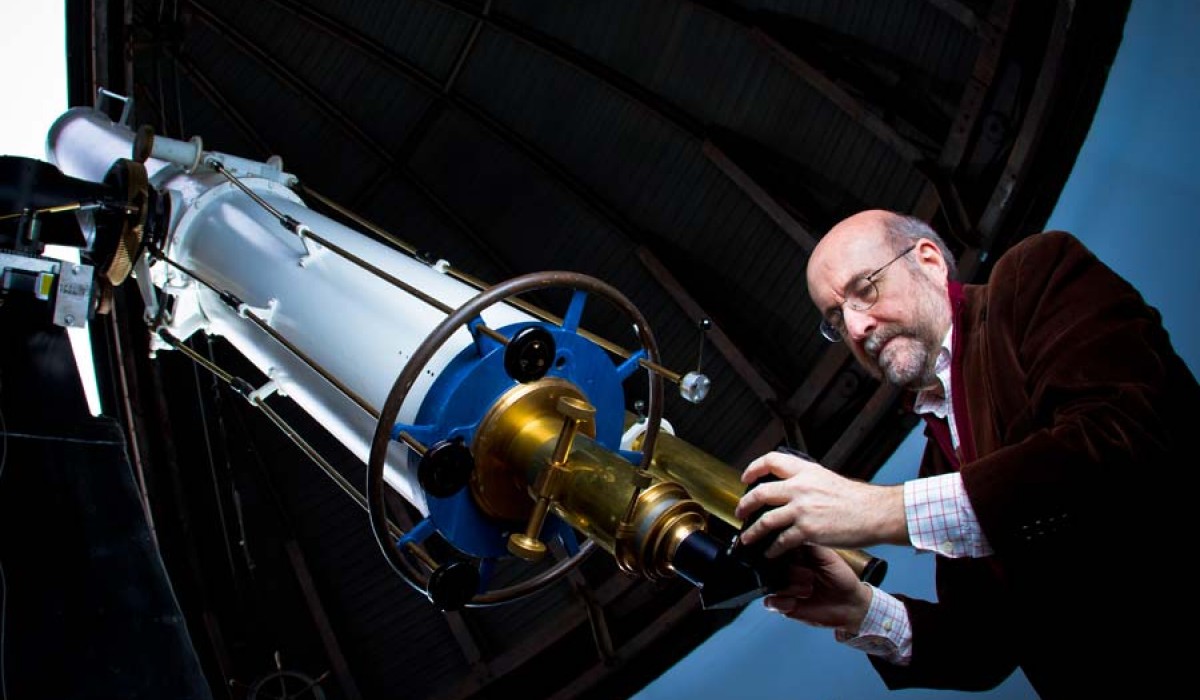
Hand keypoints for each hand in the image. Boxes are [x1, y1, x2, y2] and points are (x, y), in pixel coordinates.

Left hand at [734, 449, 905, 554]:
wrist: (874, 512)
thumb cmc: (857, 499)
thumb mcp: (827, 479)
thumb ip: (808, 482)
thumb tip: (792, 489)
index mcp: (805, 472)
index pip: (771, 461)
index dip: (754, 468)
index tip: (746, 477)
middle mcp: (799, 487)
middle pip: (760, 492)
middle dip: (745, 504)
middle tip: (740, 512)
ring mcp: (801, 509)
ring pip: (765, 520)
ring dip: (752, 532)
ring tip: (747, 538)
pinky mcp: (807, 530)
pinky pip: (781, 541)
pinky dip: (772, 549)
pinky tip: (770, 553)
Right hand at [763, 545, 872, 632]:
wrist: (851, 606)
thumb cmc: (842, 578)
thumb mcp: (827, 556)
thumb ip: (808, 545)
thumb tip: (791, 535)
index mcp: (796, 555)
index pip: (779, 548)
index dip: (783, 551)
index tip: (797, 557)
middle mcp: (789, 570)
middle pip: (773, 566)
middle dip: (791, 572)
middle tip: (810, 576)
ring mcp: (786, 587)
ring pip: (772, 584)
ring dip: (790, 587)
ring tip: (809, 590)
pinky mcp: (785, 606)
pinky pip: (771, 603)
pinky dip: (781, 602)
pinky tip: (795, 602)